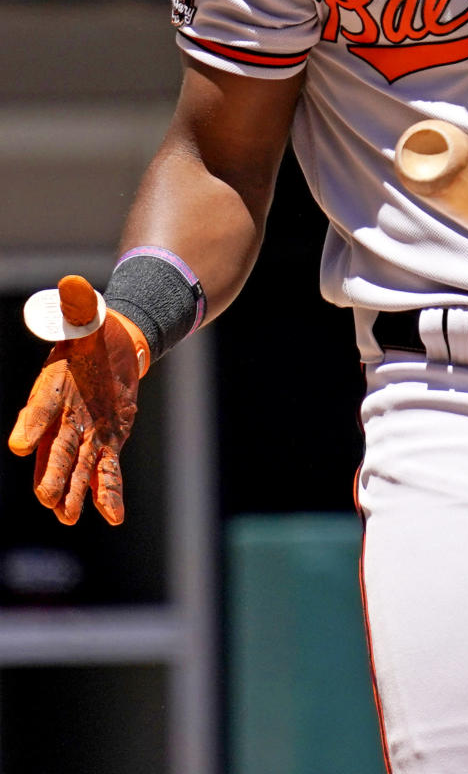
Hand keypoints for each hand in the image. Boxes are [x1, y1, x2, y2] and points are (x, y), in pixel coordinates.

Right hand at [8, 282, 140, 524]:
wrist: (117, 347)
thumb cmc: (93, 332)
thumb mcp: (87, 315)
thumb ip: (77, 306)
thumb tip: (70, 283)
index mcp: (52, 386)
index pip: (39, 408)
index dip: (30, 425)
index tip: (16, 444)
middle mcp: (64, 417)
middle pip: (54, 449)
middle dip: (50, 473)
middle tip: (46, 498)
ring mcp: (85, 435)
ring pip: (78, 469)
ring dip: (75, 493)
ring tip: (69, 517)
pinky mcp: (108, 444)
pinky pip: (108, 472)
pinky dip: (110, 493)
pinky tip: (114, 516)